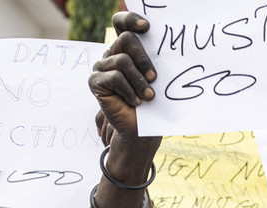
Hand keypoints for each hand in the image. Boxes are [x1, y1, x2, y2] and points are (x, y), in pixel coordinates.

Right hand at [89, 13, 159, 147]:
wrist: (139, 127)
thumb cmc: (151, 101)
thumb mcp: (155, 78)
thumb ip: (155, 61)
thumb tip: (171, 50)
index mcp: (126, 48)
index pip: (122, 23)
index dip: (131, 20)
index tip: (146, 27)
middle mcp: (112, 53)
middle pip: (126, 39)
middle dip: (144, 59)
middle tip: (155, 78)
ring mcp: (102, 66)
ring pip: (122, 61)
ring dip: (139, 81)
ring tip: (149, 96)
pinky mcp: (95, 81)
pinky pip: (114, 78)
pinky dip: (129, 90)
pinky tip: (136, 102)